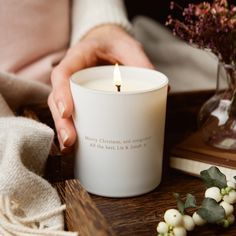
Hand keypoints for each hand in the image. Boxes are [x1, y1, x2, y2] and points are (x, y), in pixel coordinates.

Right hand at [48, 24, 153, 151]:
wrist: (106, 43)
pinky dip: (72, 129)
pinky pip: (71, 113)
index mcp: (78, 57)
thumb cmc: (114, 43)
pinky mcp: (80, 98)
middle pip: (57, 98)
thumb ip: (142, 63)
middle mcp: (71, 74)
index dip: (62, 93)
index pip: (63, 74)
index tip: (68, 112)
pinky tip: (75, 146)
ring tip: (70, 147)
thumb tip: (164, 90)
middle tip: (70, 140)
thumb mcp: (128, 47)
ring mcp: (73, 88)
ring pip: (60, 109)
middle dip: (62, 121)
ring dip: (64, 130)